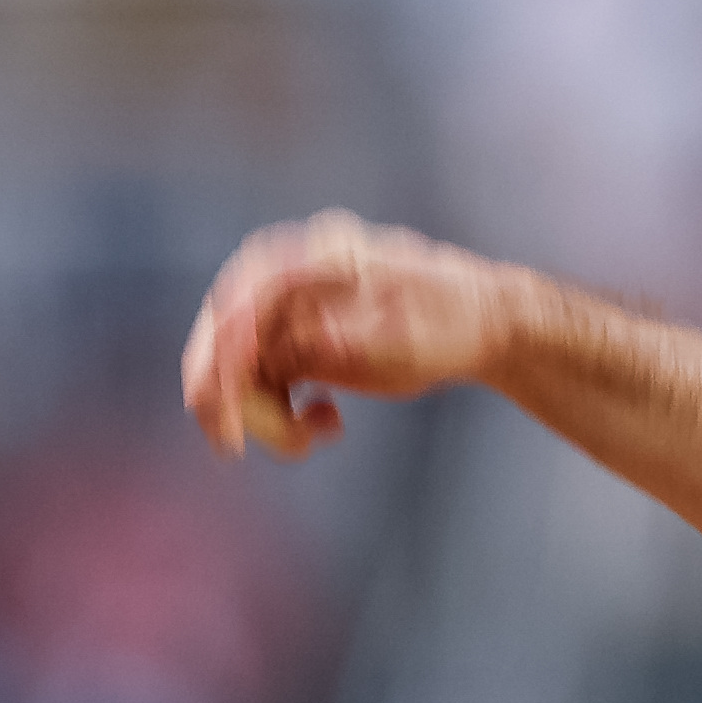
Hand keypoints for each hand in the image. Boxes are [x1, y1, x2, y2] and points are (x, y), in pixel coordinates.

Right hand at [179, 212, 533, 460]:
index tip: (213, 407)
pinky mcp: (300, 336)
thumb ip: (330, 340)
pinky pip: (265, 378)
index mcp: (318, 256)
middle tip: (232, 446)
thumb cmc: (451, 323)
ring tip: (322, 433)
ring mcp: (295, 306)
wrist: (488, 323)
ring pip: (243, 364)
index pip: (239, 302)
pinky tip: (327, 422)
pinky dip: (283, 410)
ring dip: (266, 411)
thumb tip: (267, 352)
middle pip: (227, 334)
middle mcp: (295, 272)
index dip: (218, 357)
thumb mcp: (397, 338)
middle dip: (228, 395)